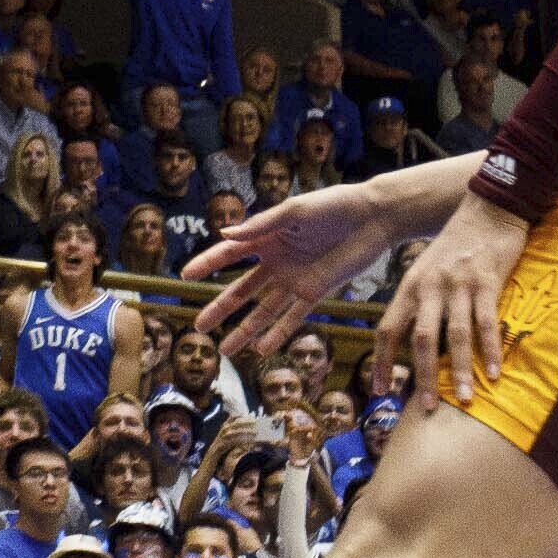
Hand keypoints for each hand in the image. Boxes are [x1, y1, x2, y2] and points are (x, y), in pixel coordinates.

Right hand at [179, 186, 387, 362]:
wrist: (373, 218)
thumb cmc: (333, 205)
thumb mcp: (294, 211)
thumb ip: (260, 226)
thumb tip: (224, 234)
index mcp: (267, 236)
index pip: (230, 253)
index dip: (207, 264)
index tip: (184, 276)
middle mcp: (276, 261)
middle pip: (241, 290)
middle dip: (220, 309)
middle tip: (198, 327)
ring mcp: (295, 279)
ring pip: (264, 311)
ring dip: (246, 331)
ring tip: (227, 351)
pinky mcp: (316, 292)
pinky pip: (293, 317)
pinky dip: (278, 334)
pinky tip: (263, 349)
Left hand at [376, 193, 526, 408]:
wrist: (488, 207)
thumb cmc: (456, 243)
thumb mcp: (427, 268)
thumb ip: (421, 301)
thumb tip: (417, 343)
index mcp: (410, 285)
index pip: (388, 329)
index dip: (383, 361)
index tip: (381, 390)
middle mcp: (430, 286)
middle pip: (421, 339)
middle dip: (423, 376)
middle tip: (426, 408)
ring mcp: (459, 284)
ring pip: (456, 335)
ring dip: (460, 371)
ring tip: (464, 400)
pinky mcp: (488, 281)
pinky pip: (487, 322)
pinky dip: (490, 350)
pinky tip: (493, 374)